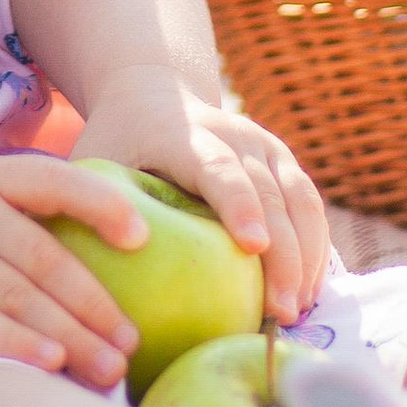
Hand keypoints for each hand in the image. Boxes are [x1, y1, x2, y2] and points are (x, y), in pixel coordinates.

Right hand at [0, 146, 152, 390]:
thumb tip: (69, 257)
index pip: (51, 182)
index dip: (100, 207)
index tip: (142, 238)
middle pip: (44, 259)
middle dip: (95, 306)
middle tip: (132, 346)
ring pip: (16, 295)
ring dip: (69, 336)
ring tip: (107, 370)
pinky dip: (11, 341)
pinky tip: (45, 364)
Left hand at [73, 72, 329, 324]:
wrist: (153, 95)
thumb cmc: (117, 142)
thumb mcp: (95, 162)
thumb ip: (94, 206)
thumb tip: (91, 280)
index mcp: (185, 133)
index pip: (219, 168)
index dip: (239, 204)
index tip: (253, 247)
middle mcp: (235, 134)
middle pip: (270, 192)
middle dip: (284, 252)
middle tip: (282, 311)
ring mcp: (265, 146)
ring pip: (301, 199)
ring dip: (308, 257)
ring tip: (299, 311)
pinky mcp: (283, 163)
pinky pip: (309, 207)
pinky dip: (315, 250)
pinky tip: (307, 293)